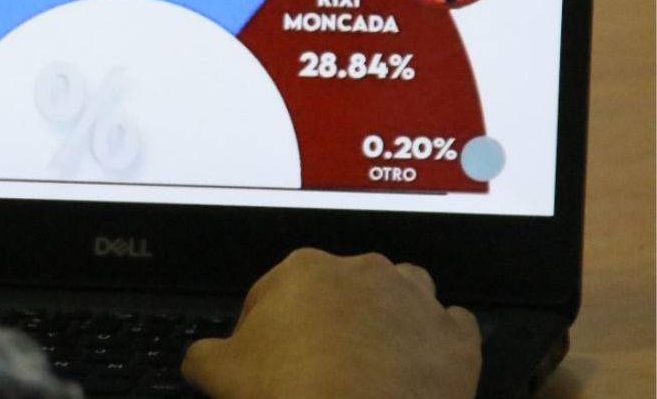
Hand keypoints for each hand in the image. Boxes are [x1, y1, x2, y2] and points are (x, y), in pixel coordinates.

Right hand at [182, 248, 480, 398]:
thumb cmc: (288, 391)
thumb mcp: (218, 374)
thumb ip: (203, 357)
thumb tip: (200, 359)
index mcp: (303, 270)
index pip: (275, 293)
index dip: (266, 331)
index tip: (266, 363)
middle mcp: (364, 270)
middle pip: (340, 291)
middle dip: (329, 321)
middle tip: (318, 368)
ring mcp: (417, 300)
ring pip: (403, 296)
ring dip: (389, 320)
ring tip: (373, 362)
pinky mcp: (457, 337)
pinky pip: (451, 329)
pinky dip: (436, 345)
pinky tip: (418, 370)